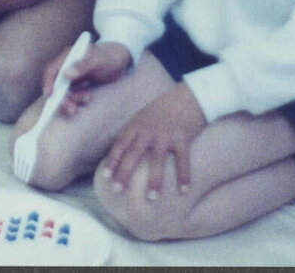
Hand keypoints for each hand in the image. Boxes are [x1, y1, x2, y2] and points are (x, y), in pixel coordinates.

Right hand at [51, 39, 132, 117]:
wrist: (121, 59)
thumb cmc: (109, 57)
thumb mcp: (98, 61)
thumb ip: (82, 66)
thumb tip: (66, 74)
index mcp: (68, 57)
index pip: (52, 70)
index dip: (49, 82)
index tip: (50, 95)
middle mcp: (67, 66)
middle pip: (57, 84)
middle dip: (63, 97)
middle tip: (72, 108)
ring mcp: (73, 76)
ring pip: (65, 91)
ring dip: (72, 99)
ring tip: (87, 98)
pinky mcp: (78, 84)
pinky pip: (73, 94)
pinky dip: (77, 99)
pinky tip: (88, 97)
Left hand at [100, 83, 205, 199]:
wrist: (189, 96)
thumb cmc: (165, 108)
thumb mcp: (144, 116)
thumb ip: (134, 131)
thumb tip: (124, 149)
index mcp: (136, 125)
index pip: (120, 144)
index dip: (112, 161)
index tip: (106, 177)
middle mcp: (147, 130)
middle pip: (133, 154)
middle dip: (124, 173)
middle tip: (117, 190)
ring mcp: (165, 134)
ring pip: (157, 161)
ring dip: (154, 181)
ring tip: (151, 198)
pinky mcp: (183, 137)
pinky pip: (182, 160)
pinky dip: (184, 176)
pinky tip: (184, 190)